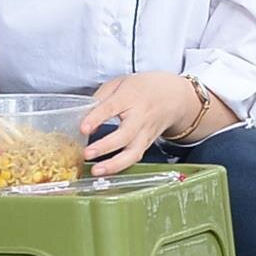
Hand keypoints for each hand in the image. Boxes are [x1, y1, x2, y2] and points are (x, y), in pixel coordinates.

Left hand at [79, 72, 198, 177]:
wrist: (173, 97)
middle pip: (124, 135)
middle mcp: (140, 117)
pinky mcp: (147, 144)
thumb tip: (84, 118)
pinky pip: (134, 157)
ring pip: (133, 153)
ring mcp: (145, 133)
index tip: (83, 128)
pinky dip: (121, 166)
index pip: (112, 108)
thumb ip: (100, 99)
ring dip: (114, 164)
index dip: (96, 118)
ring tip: (97, 171)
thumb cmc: (143, 88)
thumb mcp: (119, 83)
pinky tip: (106, 171)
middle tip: (87, 154)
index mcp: (130, 97)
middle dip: (105, 146)